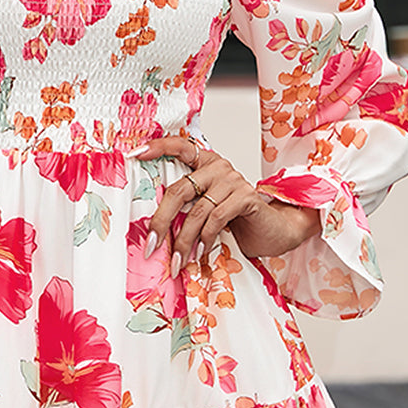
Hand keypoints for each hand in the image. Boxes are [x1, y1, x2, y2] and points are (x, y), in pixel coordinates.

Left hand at [134, 134, 319, 268]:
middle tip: (152, 245)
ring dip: (184, 241)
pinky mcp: (246, 197)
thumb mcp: (206, 211)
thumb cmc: (236, 221)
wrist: (272, 231)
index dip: (158, 147)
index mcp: (205, 163)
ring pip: (197, 211)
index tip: (135, 154)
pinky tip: (200, 254)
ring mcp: (233, 180)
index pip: (180, 146)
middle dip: (162, 221)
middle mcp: (218, 167)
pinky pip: (217, 219)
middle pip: (179, 190)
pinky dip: (205, 239)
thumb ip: (187, 208)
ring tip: (177, 261)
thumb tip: (153, 228)